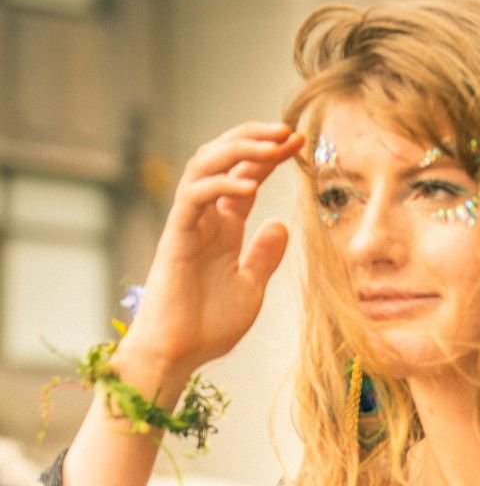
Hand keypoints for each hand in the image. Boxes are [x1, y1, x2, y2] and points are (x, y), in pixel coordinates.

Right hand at [116, 122, 302, 388]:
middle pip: (224, 161)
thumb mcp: (251, 287)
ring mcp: (188, 224)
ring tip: (272, 143)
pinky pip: (192, 197)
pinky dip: (219, 185)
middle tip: (289, 131)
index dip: (270, 157)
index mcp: (224, 228)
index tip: (299, 143)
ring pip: (205, 166)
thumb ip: (264, 256)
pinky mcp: (175, 236)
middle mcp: (205, 218)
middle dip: (255, 140)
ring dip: (238, 150)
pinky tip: (250, 184)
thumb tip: (281, 225)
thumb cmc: (209, 325)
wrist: (179, 353)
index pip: (246, 178)